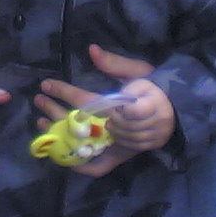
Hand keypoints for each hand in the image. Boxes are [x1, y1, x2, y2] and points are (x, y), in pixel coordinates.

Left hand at [33, 44, 171, 176]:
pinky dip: (80, 166)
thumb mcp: (139, 71)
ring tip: (41, 121)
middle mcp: (130, 128)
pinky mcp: (124, 156)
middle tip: (39, 98)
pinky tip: (60, 156)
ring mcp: (126, 145)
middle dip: (58, 111)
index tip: (46, 83)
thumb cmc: (156, 89)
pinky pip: (100, 167)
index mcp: (134, 103)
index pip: (94, 99)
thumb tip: (91, 49)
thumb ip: (114, 63)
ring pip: (89, 143)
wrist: (177, 115)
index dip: (68, 92)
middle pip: (86, 123)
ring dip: (63, 133)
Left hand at [105, 78, 175, 152]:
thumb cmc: (148, 95)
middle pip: (132, 126)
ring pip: (134, 137)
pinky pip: (138, 146)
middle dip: (116, 123)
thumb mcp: (139, 86)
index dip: (122, 111)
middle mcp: (161, 120)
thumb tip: (112, 104)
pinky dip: (125, 141)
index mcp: (156, 103)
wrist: (167, 106)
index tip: (116, 108)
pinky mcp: (158, 143)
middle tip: (109, 119)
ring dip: (118, 133)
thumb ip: (126, 92)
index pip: (135, 111)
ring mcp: (161, 133)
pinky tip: (119, 135)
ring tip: (111, 127)